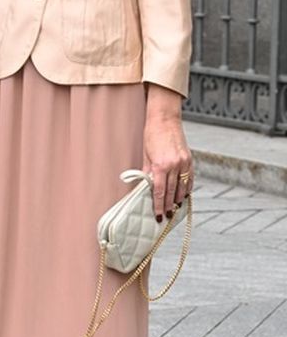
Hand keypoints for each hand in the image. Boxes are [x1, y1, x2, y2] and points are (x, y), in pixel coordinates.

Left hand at [143, 85, 192, 220]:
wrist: (165, 120)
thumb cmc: (151, 136)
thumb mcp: (146, 155)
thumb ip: (148, 173)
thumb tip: (146, 188)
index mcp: (161, 165)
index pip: (159, 192)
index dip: (159, 206)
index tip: (159, 216)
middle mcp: (174, 165)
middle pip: (172, 192)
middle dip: (169, 206)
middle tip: (167, 217)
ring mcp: (184, 162)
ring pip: (182, 187)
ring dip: (179, 200)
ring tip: (175, 209)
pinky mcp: (190, 159)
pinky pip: (189, 178)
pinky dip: (187, 188)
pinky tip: (184, 196)